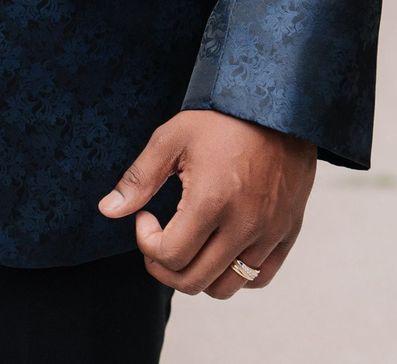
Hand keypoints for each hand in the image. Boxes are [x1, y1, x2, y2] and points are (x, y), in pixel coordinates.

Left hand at [99, 110, 317, 297]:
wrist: (276, 108)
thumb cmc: (221, 120)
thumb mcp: (170, 139)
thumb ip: (138, 179)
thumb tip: (107, 210)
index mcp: (212, 201)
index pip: (170, 256)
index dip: (146, 243)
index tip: (145, 217)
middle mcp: (245, 225)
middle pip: (194, 281)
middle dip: (163, 267)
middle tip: (158, 238)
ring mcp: (270, 233)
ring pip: (227, 288)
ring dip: (198, 275)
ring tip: (188, 245)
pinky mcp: (288, 233)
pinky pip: (259, 278)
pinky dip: (235, 275)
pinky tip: (219, 247)